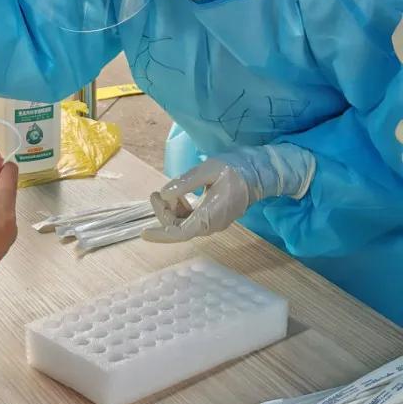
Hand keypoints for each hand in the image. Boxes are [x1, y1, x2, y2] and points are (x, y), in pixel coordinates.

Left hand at [144, 143, 315, 243]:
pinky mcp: (212, 216)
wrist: (260, 173)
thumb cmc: (236, 169)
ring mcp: (212, 222)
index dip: (161, 234)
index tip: (144, 233)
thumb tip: (164, 193)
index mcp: (209, 217)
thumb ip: (186, 182)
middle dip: (163, 213)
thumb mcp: (209, 169)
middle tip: (155, 193)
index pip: (181, 232)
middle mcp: (210, 225)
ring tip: (163, 192)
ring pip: (183, 223)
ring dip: (170, 210)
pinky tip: (179, 194)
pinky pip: (191, 217)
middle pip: (179, 227)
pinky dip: (180, 207)